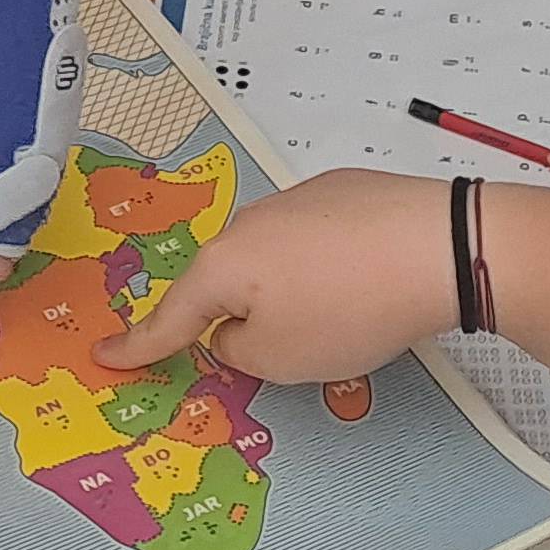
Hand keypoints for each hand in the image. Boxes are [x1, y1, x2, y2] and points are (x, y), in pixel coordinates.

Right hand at [94, 169, 453, 381]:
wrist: (440, 246)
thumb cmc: (355, 306)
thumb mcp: (280, 358)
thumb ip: (239, 352)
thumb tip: (235, 333)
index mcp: (222, 266)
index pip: (169, 317)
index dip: (139, 345)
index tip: (109, 355)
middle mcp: (249, 222)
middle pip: (227, 285)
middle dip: (248, 320)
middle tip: (292, 348)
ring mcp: (295, 200)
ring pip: (274, 262)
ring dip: (297, 294)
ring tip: (348, 317)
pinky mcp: (341, 191)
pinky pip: (316, 241)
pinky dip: (331, 268)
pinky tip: (368, 284)